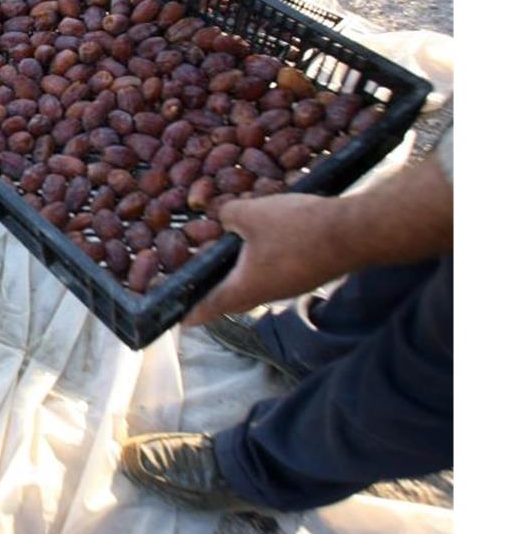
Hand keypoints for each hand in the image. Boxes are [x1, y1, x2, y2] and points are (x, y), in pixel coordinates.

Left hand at [181, 193, 349, 326]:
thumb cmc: (295, 228)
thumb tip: (225, 219)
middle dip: (214, 291)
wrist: (353, 233)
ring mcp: (289, 287)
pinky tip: (262, 242)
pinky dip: (262, 264)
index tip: (181, 320)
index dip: (193, 311)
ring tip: (226, 257)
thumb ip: (227, 216)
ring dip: (240, 274)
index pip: (210, 306)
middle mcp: (266, 295)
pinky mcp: (305, 276)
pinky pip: (275, 274)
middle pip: (232, 298)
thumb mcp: (250, 214)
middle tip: (198, 282)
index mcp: (245, 288)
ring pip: (256, 285)